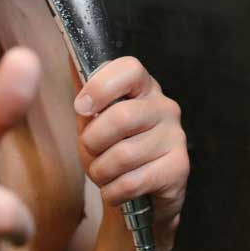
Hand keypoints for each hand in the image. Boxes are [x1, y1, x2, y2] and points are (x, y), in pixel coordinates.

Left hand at [74, 57, 188, 229]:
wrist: (141, 197)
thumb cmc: (114, 149)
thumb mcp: (94, 120)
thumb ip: (85, 92)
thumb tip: (70, 53)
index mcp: (143, 87)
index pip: (129, 69)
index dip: (100, 87)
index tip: (82, 108)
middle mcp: (165, 107)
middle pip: (122, 116)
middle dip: (93, 141)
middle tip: (90, 151)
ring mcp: (176, 137)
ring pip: (125, 155)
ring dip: (101, 171)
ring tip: (102, 174)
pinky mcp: (179, 168)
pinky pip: (133, 182)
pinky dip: (113, 192)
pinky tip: (115, 191)